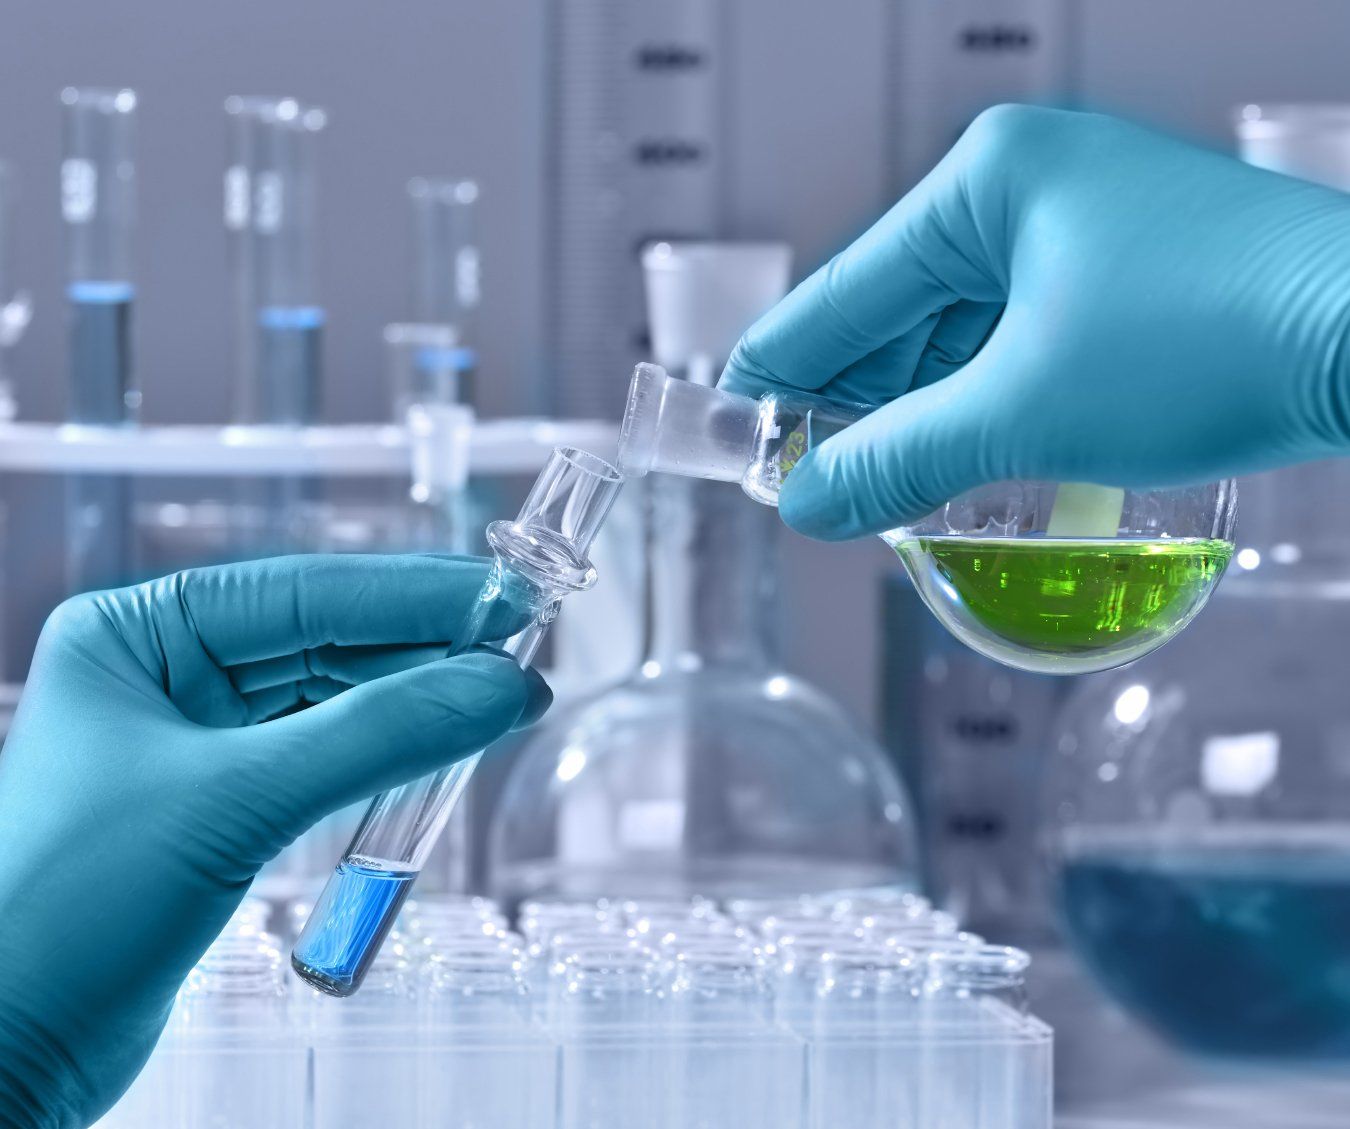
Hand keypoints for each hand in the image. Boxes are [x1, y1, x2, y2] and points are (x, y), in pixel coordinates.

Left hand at [0, 555, 549, 1128]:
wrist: (3, 1054)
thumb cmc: (63, 911)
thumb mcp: (236, 801)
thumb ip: (378, 735)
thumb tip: (498, 685)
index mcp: (136, 633)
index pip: (304, 591)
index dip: (416, 594)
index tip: (507, 595)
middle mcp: (163, 674)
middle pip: (325, 639)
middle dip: (427, 647)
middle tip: (524, 647)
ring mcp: (193, 742)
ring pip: (331, 699)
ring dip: (415, 701)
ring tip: (502, 696)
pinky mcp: (220, 807)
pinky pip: (323, 757)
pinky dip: (385, 754)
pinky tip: (441, 744)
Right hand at [720, 105, 1349, 537]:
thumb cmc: (1213, 339)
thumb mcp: (1021, 412)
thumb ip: (895, 459)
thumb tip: (807, 503)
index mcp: (987, 181)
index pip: (843, 291)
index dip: (779, 372)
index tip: (734, 430)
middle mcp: (1031, 185)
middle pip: (896, 309)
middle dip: (852, 401)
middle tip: (810, 480)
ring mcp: (1086, 223)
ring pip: (959, 329)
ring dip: (919, 408)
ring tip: (881, 482)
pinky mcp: (1130, 269)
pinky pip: (1019, 335)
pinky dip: (983, 396)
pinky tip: (963, 452)